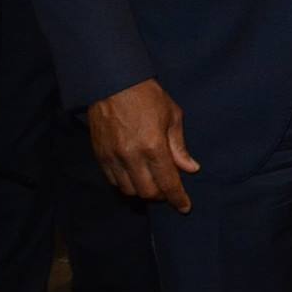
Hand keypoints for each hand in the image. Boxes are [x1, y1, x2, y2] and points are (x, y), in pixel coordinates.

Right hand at [88, 78, 197, 212]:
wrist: (113, 83)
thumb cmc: (148, 96)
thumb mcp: (172, 116)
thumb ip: (179, 146)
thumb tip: (191, 169)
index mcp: (153, 146)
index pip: (168, 183)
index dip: (178, 199)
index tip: (184, 207)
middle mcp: (131, 156)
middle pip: (147, 192)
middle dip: (161, 196)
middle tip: (169, 190)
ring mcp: (113, 157)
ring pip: (129, 190)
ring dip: (143, 191)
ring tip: (152, 182)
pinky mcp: (99, 155)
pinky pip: (113, 181)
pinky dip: (126, 183)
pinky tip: (135, 175)